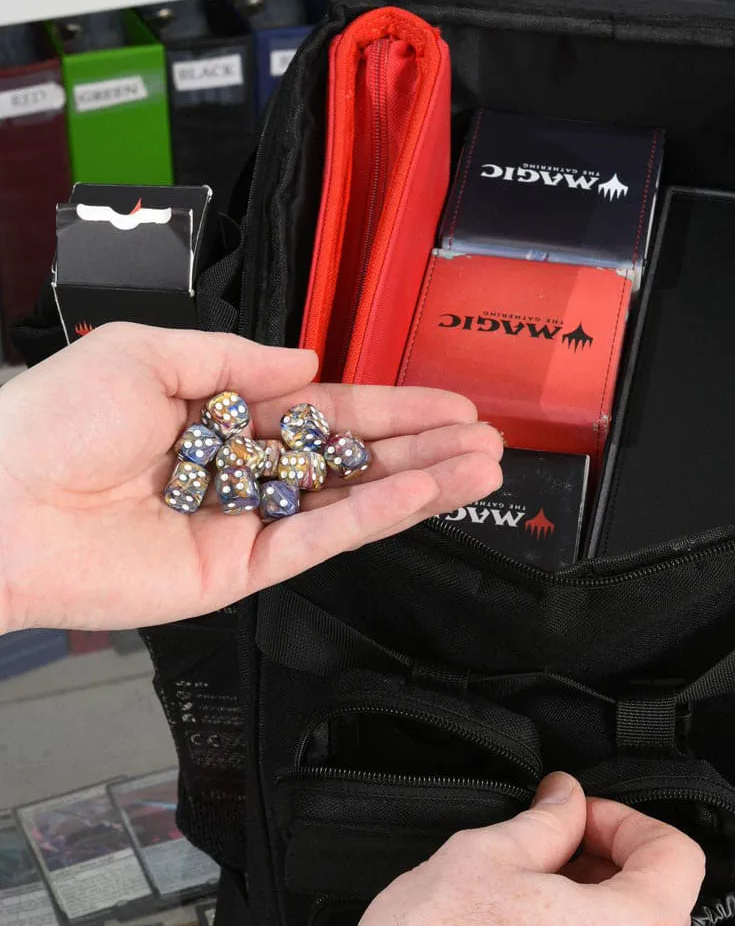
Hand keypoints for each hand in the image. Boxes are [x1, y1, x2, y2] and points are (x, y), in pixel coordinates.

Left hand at [0, 323, 502, 633]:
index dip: (393, 406)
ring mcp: (248, 522)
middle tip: (487, 439)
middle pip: (355, 457)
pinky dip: (374, 515)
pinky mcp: (241, 569)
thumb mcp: (148, 355)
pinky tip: (424, 491)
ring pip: (351, 499)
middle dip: (423, 446)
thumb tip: (310, 363)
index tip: (451, 403)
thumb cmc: (56, 418)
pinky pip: (320, 537)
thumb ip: (236, 359)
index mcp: (227, 416)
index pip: (329, 411)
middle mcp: (247, 469)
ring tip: (484, 468)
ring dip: (420, 483)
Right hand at [355, 773, 704, 925]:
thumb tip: (565, 798)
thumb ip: (543, 823)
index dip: (622, 820)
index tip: (577, 818)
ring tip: (521, 896)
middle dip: (599, 863)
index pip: (676, 854)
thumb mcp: (483, 859)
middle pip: (656, 903)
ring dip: (583, 908)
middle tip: (544, 849)